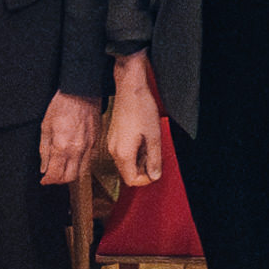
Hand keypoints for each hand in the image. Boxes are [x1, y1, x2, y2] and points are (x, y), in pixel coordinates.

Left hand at [41, 93, 99, 190]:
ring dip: (70, 173)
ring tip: (62, 167)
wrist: (82, 92)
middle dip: (59, 180)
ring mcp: (89, 147)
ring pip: (81, 172)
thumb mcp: (46, 126)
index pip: (55, 174)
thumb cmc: (62, 105)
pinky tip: (73, 158)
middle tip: (52, 176)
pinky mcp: (96, 142)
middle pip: (69, 178)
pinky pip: (89, 161)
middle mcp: (77, 150)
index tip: (44, 180)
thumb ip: (44, 150)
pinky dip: (80, 164)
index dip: (48, 180)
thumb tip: (44, 168)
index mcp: (62, 146)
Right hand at [106, 69, 169, 193]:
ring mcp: (112, 143)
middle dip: (143, 169)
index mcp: (123, 153)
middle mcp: (114, 150)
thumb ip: (154, 159)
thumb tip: (155, 174)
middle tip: (155, 156)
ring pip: (126, 162)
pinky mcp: (113, 136)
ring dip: (139, 159)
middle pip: (128, 172)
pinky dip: (134, 151)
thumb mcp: (154, 136)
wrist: (130, 88)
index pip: (132, 180)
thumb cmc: (141, 107)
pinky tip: (143, 138)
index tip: (155, 171)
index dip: (146, 179)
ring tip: (150, 144)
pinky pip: (123, 152)